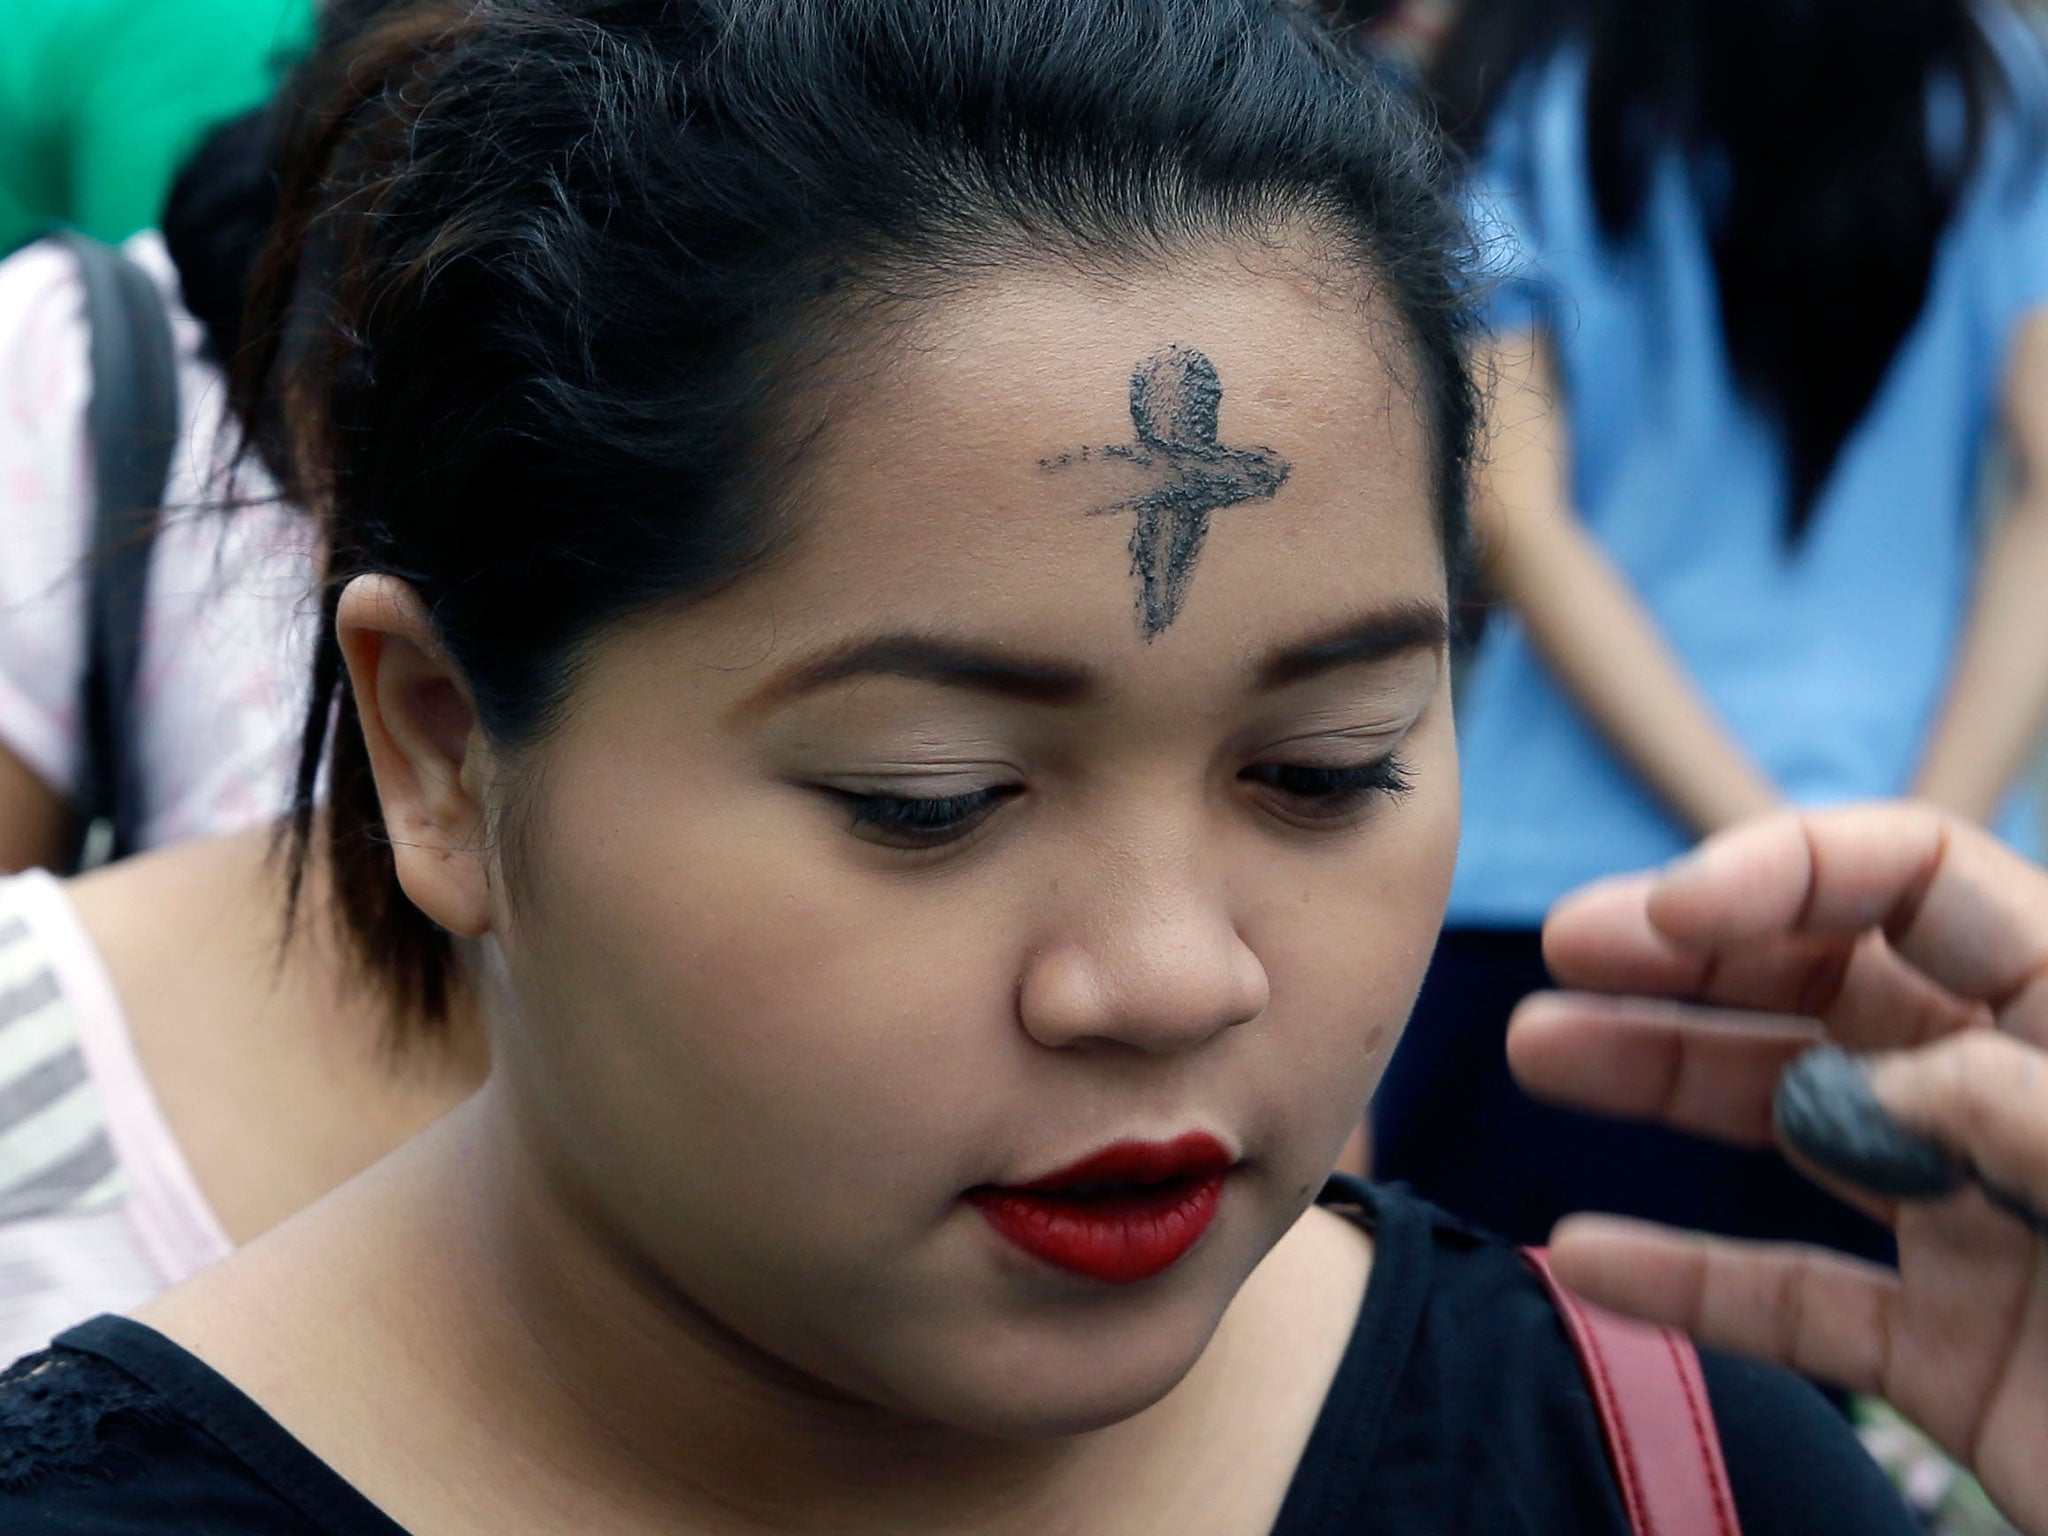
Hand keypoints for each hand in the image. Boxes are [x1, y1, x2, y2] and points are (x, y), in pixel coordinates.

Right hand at [1507, 803, 2047, 1534]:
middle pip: (1828, 982)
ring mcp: (1978, 1226)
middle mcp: (2016, 1102)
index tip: (1669, 916)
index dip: (1787, 870)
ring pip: (1791, 1118)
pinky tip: (1587, 1254)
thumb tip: (1874, 1075)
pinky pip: (1795, 1301)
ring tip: (1538, 1050)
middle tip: (1565, 949)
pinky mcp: (1951, 1355)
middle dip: (1691, 953)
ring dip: (1660, 1078)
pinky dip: (1686, 1280)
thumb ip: (2035, 1111)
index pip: (1920, 881)